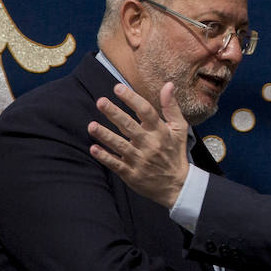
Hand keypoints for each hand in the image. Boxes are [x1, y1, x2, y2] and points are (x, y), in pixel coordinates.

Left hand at [88, 81, 189, 209]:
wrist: (176, 185)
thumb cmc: (175, 152)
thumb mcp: (179, 128)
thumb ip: (171, 106)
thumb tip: (168, 85)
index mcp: (161, 132)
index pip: (146, 112)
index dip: (132, 99)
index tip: (118, 88)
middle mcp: (150, 145)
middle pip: (130, 126)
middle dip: (114, 114)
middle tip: (100, 101)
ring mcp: (140, 160)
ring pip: (120, 145)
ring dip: (105, 135)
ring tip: (91, 126)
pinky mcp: (132, 174)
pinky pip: (116, 164)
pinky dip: (105, 157)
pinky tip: (93, 148)